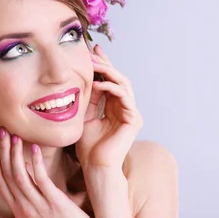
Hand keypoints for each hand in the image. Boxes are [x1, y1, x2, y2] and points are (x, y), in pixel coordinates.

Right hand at [0, 126, 95, 217]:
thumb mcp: (39, 211)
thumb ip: (31, 192)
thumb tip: (27, 167)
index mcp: (18, 209)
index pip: (0, 181)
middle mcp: (24, 208)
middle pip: (6, 174)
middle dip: (2, 151)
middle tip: (1, 131)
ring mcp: (38, 206)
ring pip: (19, 175)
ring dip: (15, 153)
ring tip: (15, 136)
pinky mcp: (54, 203)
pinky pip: (40, 179)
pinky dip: (36, 162)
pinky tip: (35, 148)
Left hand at [77, 44, 143, 169]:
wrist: (95, 167)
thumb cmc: (88, 147)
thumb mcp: (84, 116)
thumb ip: (89, 99)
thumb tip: (86, 79)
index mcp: (114, 107)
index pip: (110, 81)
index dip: (103, 65)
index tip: (92, 50)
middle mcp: (126, 108)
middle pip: (118, 78)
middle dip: (106, 63)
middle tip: (93, 51)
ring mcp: (131, 113)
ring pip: (123, 84)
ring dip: (108, 71)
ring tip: (94, 63)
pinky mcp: (134, 119)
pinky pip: (124, 96)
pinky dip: (111, 87)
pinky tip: (98, 83)